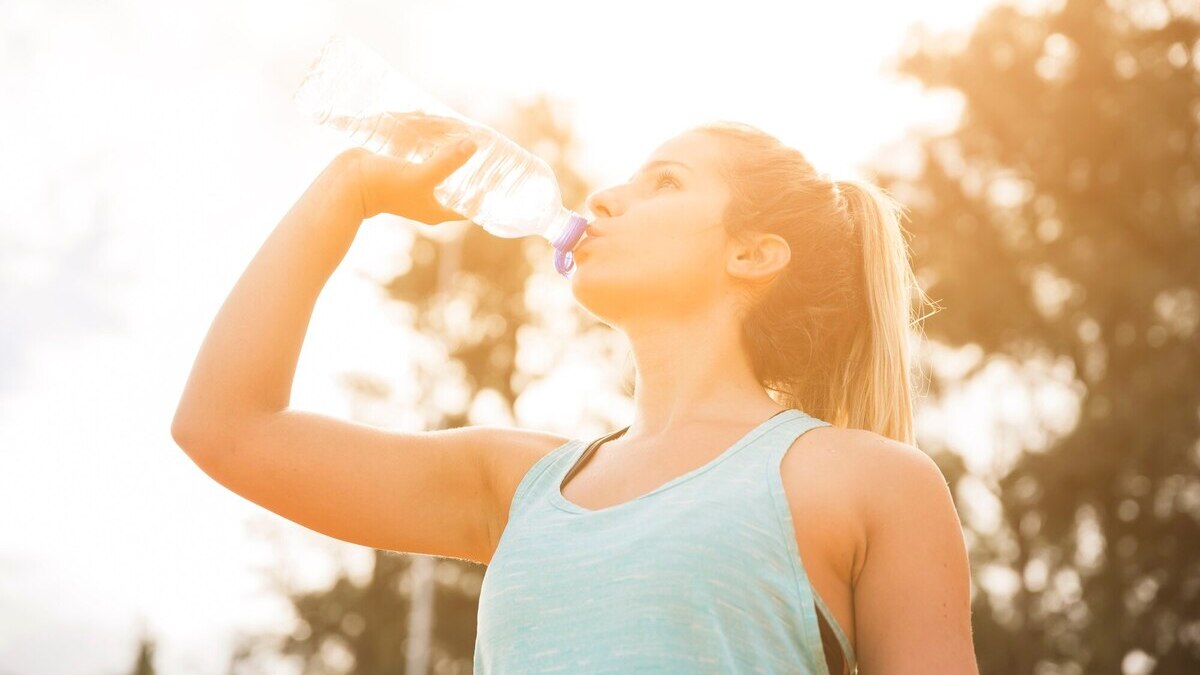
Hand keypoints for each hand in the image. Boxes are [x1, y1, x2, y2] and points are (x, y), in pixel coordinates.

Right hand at [337, 132, 476, 222]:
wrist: (347, 181)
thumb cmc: (385, 186)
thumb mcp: (422, 175)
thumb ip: (447, 162)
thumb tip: (473, 145)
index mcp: (436, 210)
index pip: (469, 208)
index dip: (484, 195)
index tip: (499, 178)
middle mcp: (428, 199)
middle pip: (457, 186)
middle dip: (470, 170)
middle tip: (486, 153)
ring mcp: (415, 185)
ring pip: (441, 169)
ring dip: (452, 155)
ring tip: (467, 139)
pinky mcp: (404, 170)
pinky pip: (426, 158)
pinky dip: (434, 147)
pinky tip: (441, 134)